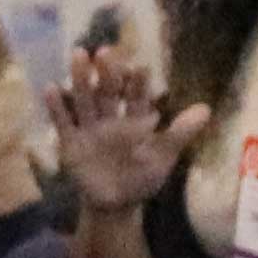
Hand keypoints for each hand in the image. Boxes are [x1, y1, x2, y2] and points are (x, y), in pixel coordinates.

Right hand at [51, 48, 210, 216]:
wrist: (115, 206)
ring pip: (84, 99)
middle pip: (108, 91)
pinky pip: (64, 122)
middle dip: (107, 72)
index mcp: (134, 118)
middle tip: (105, 51)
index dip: (137, 82)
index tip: (140, 67)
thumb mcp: (163, 156)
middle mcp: (110, 116)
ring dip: (81, 78)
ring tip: (79, 54)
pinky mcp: (70, 142)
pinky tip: (51, 88)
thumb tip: (206, 109)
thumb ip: (180, 132)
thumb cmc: (141, 178)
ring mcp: (89, 127)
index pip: (136, 95)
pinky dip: (57, 107)